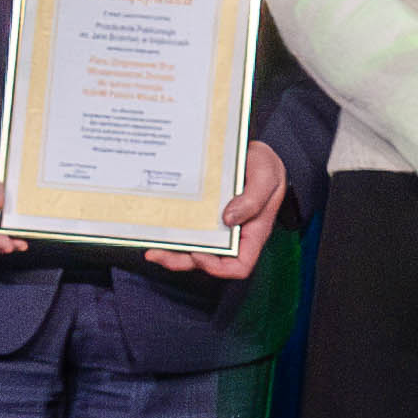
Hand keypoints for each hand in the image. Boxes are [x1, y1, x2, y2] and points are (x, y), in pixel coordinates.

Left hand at [147, 142, 294, 280]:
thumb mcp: (266, 176)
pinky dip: (171, 231)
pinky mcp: (203, 213)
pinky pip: (187, 229)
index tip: (198, 253)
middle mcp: (232, 235)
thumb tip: (228, 219)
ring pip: (192, 248)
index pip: (239, 265)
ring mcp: (216, 226)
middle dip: (180, 261)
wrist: (253, 150)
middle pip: (207, 260)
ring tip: (150, 246)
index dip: (217, 267)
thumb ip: (253, 199)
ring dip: (171, 251)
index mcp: (252, 233)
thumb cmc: (266, 165)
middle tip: (157, 254)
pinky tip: (156, 227)